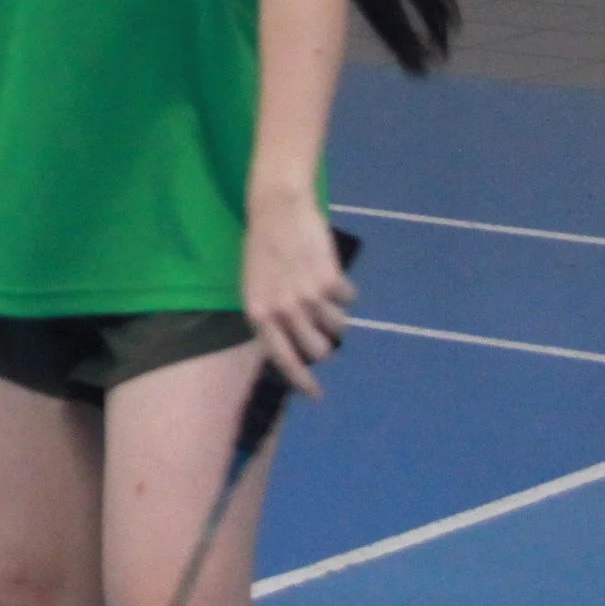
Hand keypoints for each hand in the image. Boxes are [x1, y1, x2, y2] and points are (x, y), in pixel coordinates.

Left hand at [242, 187, 354, 398]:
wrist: (277, 210)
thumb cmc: (262, 248)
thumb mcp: (255, 286)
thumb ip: (270, 315)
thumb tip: (291, 344)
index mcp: (259, 314)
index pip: (282, 359)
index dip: (302, 380)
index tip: (316, 395)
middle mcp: (283, 311)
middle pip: (319, 350)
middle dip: (325, 344)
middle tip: (323, 330)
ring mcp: (308, 298)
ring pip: (337, 328)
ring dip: (336, 316)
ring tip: (324, 295)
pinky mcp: (330, 282)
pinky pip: (349, 299)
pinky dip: (345, 290)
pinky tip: (331, 273)